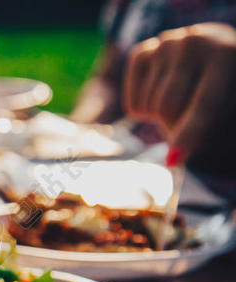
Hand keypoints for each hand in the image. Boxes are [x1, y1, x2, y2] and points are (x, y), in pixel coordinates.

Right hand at [124, 23, 235, 160]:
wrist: (213, 53)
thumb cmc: (225, 88)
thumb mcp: (227, 106)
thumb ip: (204, 128)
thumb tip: (173, 158)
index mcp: (225, 54)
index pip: (202, 104)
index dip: (188, 134)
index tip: (173, 161)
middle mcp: (193, 42)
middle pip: (165, 108)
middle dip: (174, 125)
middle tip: (189, 119)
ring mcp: (164, 44)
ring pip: (148, 107)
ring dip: (160, 116)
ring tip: (180, 99)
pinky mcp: (142, 52)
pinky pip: (133, 102)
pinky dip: (144, 109)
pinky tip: (161, 92)